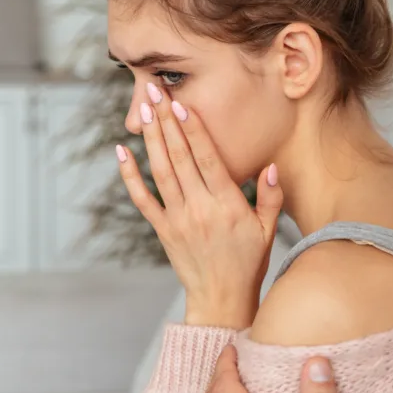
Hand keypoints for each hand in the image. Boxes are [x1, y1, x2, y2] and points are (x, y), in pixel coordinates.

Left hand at [116, 83, 282, 328]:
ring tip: (143, 111)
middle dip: (166, 122)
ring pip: (160, 172)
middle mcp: (200, 209)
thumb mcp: (267, 230)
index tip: (181, 104)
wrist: (221, 300)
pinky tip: (122, 153)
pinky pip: (143, 199)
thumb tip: (270, 166)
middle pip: (180, 158)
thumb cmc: (248, 263)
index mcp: (227, 205)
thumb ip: (270, 197)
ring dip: (150, 139)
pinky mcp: (163, 230)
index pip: (207, 159)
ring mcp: (178, 219)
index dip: (193, 130)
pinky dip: (130, 176)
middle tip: (154, 92)